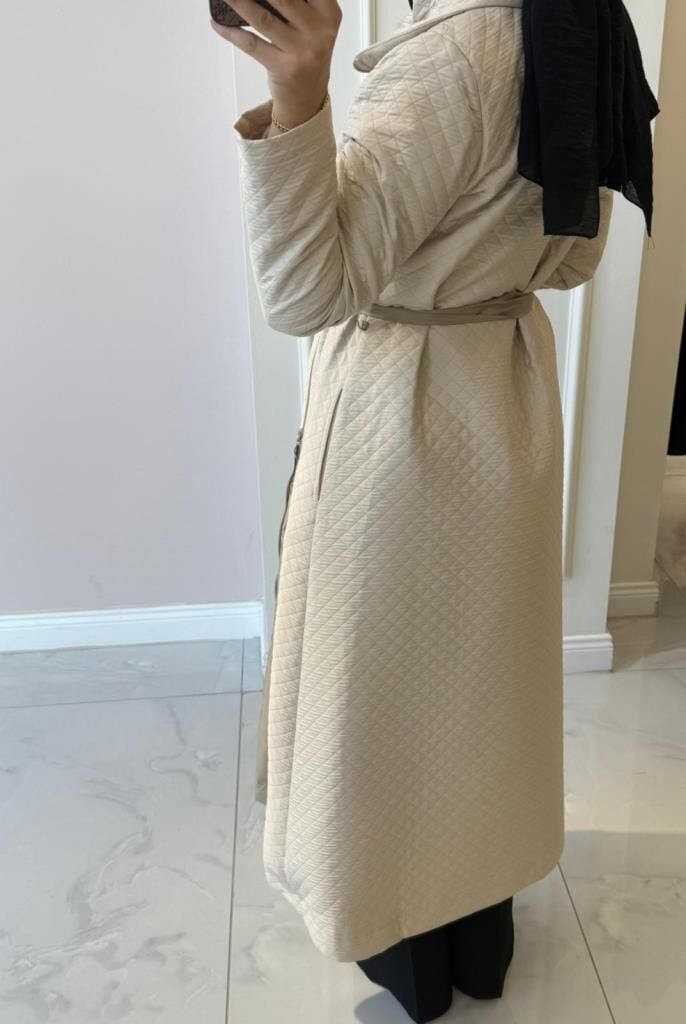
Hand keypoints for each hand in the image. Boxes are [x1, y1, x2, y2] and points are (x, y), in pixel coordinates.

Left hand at [211, 0, 340, 130]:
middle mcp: (320, 31)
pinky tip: (216, 22)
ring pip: (263, 19)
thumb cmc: (307, 53)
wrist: (308, 99)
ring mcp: (302, 52)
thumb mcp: (315, 24)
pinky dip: (231, 32)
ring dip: (238, 3)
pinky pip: (252, 45)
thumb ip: (299, 3)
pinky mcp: (284, 69)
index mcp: (329, 13)